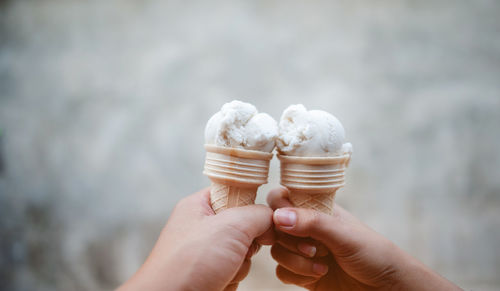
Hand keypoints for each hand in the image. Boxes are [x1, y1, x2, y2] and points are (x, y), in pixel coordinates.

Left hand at [118, 188, 273, 290]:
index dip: (249, 204)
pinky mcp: (210, 274)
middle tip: (234, 249)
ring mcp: (206, 252)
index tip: (256, 217)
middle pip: (244, 225)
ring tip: (222, 269)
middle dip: (246, 242)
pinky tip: (220, 281)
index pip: (234, 192)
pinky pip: (237, 271)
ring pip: (243, 251)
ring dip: (240, 264)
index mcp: (198, 206)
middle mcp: (201, 227)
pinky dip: (233, 278)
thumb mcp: (230, 226)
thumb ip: (258, 215)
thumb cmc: (187, 264)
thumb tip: (273, 220)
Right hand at [267, 187, 461, 289]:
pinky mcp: (303, 273)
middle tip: (313, 249)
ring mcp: (304, 251)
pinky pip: (281, 272)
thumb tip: (278, 216)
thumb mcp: (344, 235)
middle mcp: (307, 228)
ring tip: (321, 265)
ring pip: (277, 251)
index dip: (278, 209)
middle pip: (275, 228)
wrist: (387, 287)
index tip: (289, 223)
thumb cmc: (374, 254)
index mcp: (316, 209)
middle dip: (290, 241)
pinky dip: (295, 275)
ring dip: (295, 261)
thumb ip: (312, 223)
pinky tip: (318, 275)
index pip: (281, 198)